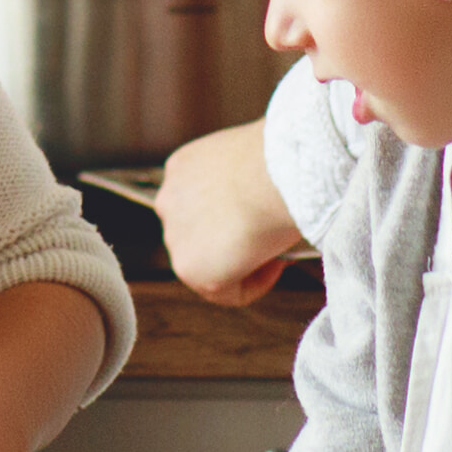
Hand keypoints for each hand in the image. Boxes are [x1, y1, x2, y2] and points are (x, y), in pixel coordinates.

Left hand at [157, 121, 307, 304]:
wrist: (280, 172)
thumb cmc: (282, 160)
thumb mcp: (252, 160)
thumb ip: (242, 183)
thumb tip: (260, 207)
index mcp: (181, 168)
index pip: (200, 205)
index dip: (235, 217)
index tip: (263, 217)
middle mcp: (169, 200)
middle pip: (200, 236)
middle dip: (234, 242)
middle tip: (270, 239)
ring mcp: (175, 237)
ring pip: (210, 267)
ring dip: (243, 265)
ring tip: (275, 253)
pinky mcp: (190, 269)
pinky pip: (226, 291)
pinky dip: (254, 285)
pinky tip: (275, 265)